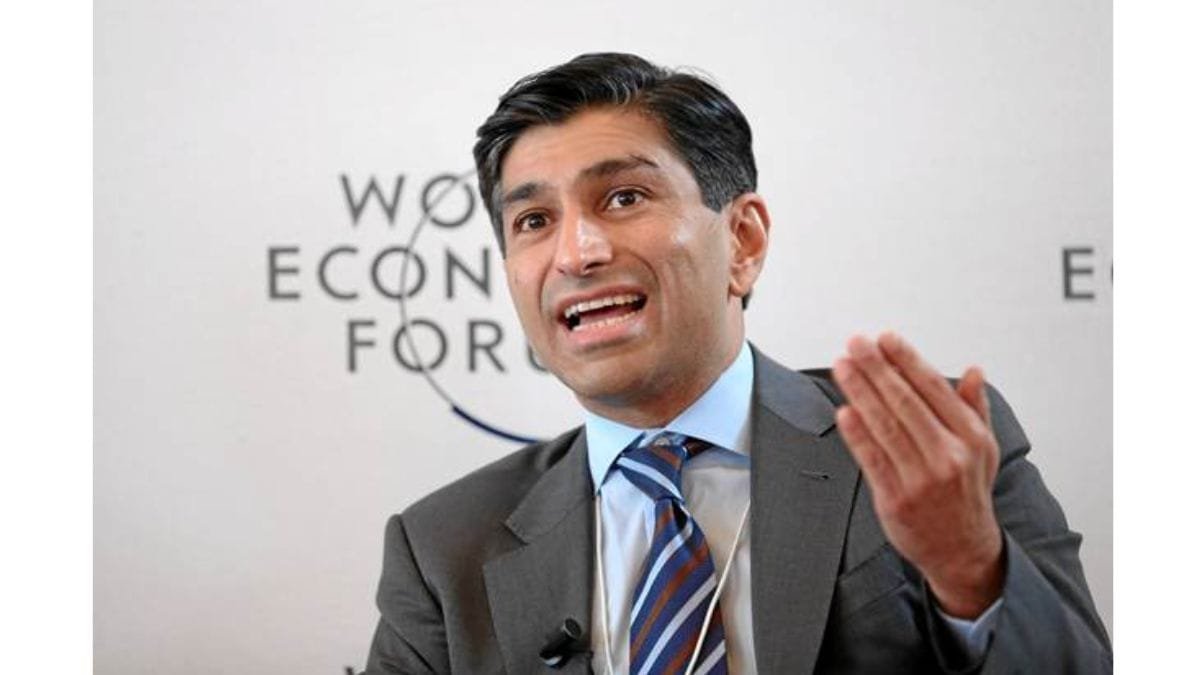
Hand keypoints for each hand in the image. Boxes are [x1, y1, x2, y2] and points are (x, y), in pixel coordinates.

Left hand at [832, 332, 1003, 617]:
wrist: (964, 552)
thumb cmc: (968, 494)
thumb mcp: (984, 451)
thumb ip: (975, 409)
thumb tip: (974, 372)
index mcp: (971, 438)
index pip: (933, 388)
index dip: (906, 360)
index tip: (886, 339)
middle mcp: (948, 455)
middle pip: (905, 401)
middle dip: (876, 367)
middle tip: (856, 344)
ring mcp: (920, 478)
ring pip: (885, 425)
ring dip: (860, 391)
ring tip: (843, 367)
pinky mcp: (895, 499)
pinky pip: (872, 459)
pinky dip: (856, 434)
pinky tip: (844, 411)